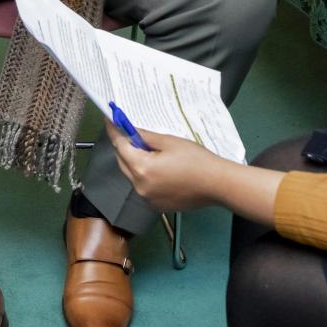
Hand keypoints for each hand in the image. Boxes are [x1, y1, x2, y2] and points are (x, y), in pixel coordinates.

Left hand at [106, 123, 222, 212]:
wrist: (217, 184)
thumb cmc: (196, 160)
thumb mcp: (169, 141)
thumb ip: (145, 136)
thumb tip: (129, 129)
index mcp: (141, 168)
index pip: (120, 146)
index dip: (114, 132)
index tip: (110, 121)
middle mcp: (139, 186)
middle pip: (122, 162)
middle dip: (124, 147)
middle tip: (131, 133)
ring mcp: (147, 198)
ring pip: (131, 175)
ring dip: (134, 162)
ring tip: (149, 151)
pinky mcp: (155, 205)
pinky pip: (142, 187)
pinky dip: (143, 176)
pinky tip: (158, 168)